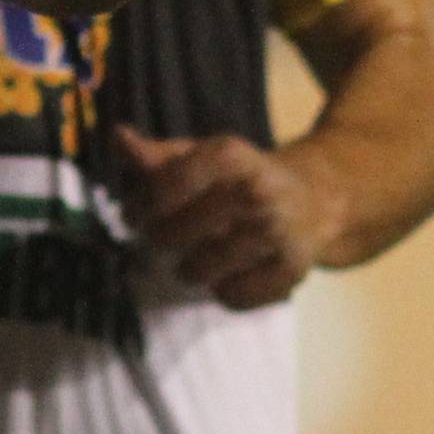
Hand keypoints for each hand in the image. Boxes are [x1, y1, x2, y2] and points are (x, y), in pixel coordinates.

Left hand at [116, 125, 339, 309]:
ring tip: (192, 261)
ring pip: (201, 270)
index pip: (164, 187)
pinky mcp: (292, 268)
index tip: (133, 217)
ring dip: (187, 270)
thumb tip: (119, 138)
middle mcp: (255, 191)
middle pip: (175, 234)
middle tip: (163, 240)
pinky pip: (234, 296)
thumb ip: (158, 155)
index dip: (139, 207)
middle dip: (160, 241)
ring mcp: (276, 232)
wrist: (314, 199)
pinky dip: (222, 292)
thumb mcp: (202, 156)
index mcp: (229, 156)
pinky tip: (226, 275)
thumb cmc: (240, 178)